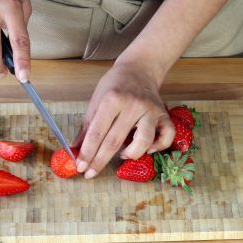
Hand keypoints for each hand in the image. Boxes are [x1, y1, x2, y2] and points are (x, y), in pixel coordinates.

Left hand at [73, 61, 175, 178]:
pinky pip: (167, 137)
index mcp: (112, 99)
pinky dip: (158, 147)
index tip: (80, 167)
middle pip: (115, 141)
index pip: (97, 132)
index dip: (88, 152)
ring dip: (130, 154)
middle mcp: (133, 105)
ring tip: (122, 155)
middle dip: (100, 161)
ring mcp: (150, 110)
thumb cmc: (114, 85)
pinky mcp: (164, 115)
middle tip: (90, 174)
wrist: (139, 69)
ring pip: (143, 141)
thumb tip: (75, 149)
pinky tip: (147, 149)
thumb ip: (87, 126)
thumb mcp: (96, 100)